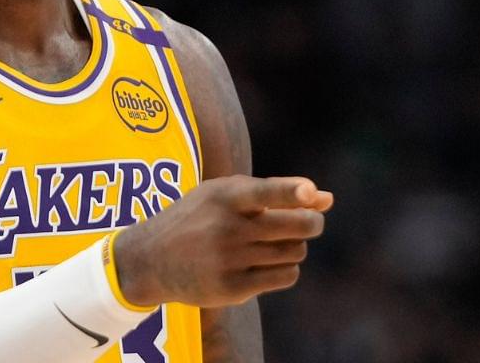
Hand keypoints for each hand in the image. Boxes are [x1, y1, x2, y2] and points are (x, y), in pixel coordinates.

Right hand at [113, 175, 332, 307]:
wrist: (151, 258)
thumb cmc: (199, 217)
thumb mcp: (226, 195)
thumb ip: (276, 192)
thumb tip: (328, 198)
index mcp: (224, 196)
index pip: (266, 193)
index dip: (293, 192)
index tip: (311, 193)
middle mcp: (227, 228)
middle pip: (297, 226)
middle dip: (312, 222)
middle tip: (309, 221)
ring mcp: (229, 260)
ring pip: (295, 252)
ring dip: (295, 246)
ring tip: (277, 243)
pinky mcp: (232, 288)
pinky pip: (285, 276)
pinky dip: (286, 268)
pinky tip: (268, 263)